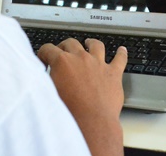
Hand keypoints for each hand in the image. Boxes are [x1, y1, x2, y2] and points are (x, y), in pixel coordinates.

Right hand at [38, 38, 125, 155]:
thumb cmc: (70, 111)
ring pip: (96, 45)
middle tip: (62, 51)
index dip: (43, 53)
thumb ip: (49, 80)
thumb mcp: (50, 93)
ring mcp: (98, 64)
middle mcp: (81, 58)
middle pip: (71, 43)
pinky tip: (122, 50)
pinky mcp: (113, 73)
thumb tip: (47, 76)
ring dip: (91, 43)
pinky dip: (121, 53)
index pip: (49, 49)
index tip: (44, 57)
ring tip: (89, 42)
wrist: (92, 122)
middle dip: (64, 46)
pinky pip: (119, 59)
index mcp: (63, 62)